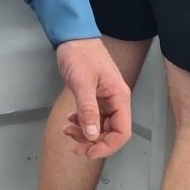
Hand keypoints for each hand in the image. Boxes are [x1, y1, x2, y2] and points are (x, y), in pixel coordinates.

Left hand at [54, 38, 131, 158]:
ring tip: (67, 130)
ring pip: (100, 126)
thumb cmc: (80, 54)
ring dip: (85, 133)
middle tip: (73, 144)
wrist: (72, 37)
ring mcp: (106, 99)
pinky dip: (82, 122)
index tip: (88, 152)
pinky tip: (71, 120)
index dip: (106, 146)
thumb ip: (88, 110)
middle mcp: (116, 100)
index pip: (122, 132)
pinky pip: (93, 116)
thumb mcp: (82, 83)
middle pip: (110, 132)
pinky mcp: (96, 96)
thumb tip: (92, 135)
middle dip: (93, 141)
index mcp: (119, 97)